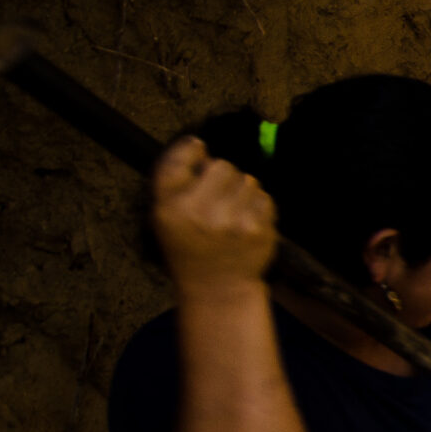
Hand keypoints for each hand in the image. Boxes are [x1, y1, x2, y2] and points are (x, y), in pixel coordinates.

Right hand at [153, 137, 276, 293]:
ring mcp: (230, 221)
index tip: (197, 147)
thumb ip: (174, 182)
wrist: (217, 286)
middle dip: (222, 176)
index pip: (177, 161)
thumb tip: (199, 145)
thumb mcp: (166, 218)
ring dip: (242, 192)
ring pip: (248, 180)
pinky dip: (258, 207)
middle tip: (216, 197)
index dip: (190, 149)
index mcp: (169, 208)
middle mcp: (198, 213)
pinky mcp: (257, 229)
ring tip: (230, 215)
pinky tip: (245, 224)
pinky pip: (264, 198)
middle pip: (222, 165)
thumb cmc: (190, 245)